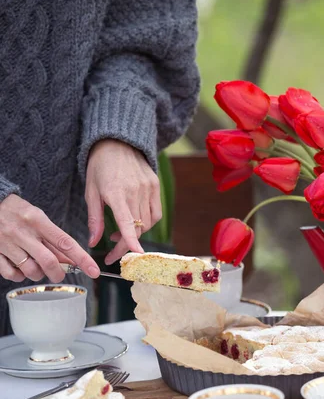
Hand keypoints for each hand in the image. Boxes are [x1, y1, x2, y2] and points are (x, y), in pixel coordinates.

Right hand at [0, 195, 100, 282]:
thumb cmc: (17, 211)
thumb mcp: (38, 217)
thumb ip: (52, 238)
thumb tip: (69, 260)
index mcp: (38, 220)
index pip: (65, 242)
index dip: (82, 259)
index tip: (94, 271)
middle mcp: (23, 232)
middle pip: (49, 262)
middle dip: (59, 273)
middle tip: (59, 273)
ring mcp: (8, 243)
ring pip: (31, 271)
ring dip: (39, 274)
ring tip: (37, 266)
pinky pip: (12, 275)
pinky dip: (20, 276)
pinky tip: (21, 269)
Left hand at [85, 140, 161, 264]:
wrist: (117, 142)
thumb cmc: (100, 167)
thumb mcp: (91, 192)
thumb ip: (94, 219)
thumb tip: (93, 243)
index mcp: (115, 192)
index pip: (126, 222)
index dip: (131, 241)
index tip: (136, 256)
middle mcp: (134, 191)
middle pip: (136, 228)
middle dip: (125, 245)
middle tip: (112, 251)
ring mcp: (147, 188)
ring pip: (147, 223)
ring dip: (136, 234)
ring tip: (121, 233)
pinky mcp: (155, 186)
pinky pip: (155, 213)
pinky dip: (147, 223)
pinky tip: (136, 222)